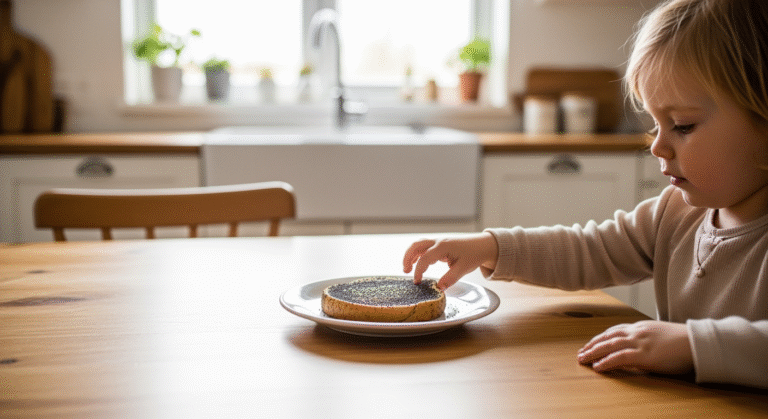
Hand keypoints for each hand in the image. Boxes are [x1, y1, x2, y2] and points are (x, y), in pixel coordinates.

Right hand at [402, 233, 498, 289]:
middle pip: (416, 245)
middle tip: (405, 271)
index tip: (417, 282)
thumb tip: (439, 288)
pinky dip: (419, 254)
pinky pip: (425, 247)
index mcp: (443, 246)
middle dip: (408, 257)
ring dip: (411, 255)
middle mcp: (438, 242)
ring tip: (408, 268)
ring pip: (419, 245)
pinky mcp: (440, 244)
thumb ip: (450, 278)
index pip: (424, 258)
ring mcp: (439, 242)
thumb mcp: (464, 268)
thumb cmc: (474, 255)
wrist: (483, 245)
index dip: (418, 271)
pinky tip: (420, 264)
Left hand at [577, 320, 693, 374]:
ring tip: (582, 359)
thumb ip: (649, 339)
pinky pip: (619, 357)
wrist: (698, 342)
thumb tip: (642, 348)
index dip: (601, 337)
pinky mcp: (644, 355)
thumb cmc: (685, 341)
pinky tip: (597, 367)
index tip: (592, 343)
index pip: (615, 330)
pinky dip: (606, 362)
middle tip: (581, 352)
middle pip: (607, 337)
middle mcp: (637, 332)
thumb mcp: (662, 336)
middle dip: (592, 344)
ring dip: (593, 352)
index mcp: (642, 327)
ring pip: (609, 345)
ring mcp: (639, 343)